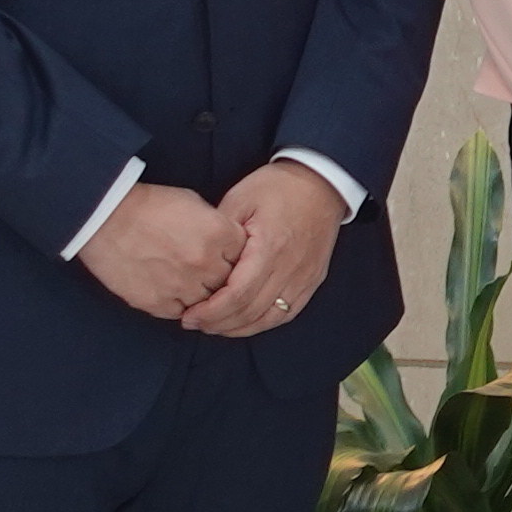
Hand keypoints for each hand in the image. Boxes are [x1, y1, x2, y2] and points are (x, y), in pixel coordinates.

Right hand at [78, 180, 240, 323]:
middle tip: (206, 270)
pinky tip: (169, 289)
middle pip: (229, 282)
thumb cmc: (148, 205)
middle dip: (221, 277)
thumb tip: (228, 242)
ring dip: (201, 294)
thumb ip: (217, 225)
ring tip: (185, 280)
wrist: (104, 217)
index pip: (246, 256)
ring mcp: (183, 286)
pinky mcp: (159, 303)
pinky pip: (180, 312)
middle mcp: (205, 263)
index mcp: (219, 234)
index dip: (235, 256)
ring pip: (207, 303)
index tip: (226, 255)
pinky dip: (178, 304)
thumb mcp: (193, 202)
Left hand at [178, 162, 351, 338]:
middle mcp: (290, 269)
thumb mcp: (240, 199)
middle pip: (251, 312)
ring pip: (269, 318)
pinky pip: (286, 313)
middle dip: (219, 324)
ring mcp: (304, 278)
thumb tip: (200, 262)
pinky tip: (244, 323)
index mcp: (269, 248)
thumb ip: (219, 234)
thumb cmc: (278, 187)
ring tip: (215, 327)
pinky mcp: (311, 281)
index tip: (189, 315)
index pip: (237, 295)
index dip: (211, 312)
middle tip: (195, 323)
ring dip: (239, 328)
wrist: (322, 183)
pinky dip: (262, 323)